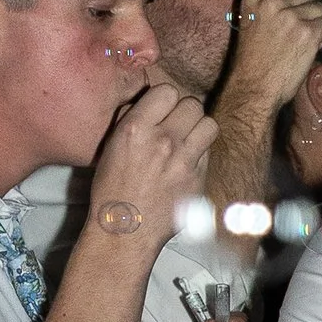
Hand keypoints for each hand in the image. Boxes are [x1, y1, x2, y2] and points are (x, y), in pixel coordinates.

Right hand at [87, 79, 216, 248]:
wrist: (125, 230)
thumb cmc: (112, 188)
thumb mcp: (111, 146)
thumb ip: (132, 119)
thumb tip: (150, 103)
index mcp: (137, 129)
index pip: (167, 91)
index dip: (165, 99)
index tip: (161, 109)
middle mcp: (164, 142)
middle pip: (193, 105)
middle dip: (184, 112)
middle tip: (176, 125)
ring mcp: (185, 162)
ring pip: (209, 125)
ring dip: (199, 129)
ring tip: (188, 139)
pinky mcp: (199, 180)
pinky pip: (209, 153)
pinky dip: (200, 154)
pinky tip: (186, 164)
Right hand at [221, 0, 321, 117]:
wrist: (254, 87)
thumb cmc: (253, 62)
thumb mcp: (252, 24)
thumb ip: (269, 10)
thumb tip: (299, 3)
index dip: (292, 4)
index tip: (289, 19)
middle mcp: (272, 2)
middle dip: (307, 12)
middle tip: (300, 33)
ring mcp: (292, 16)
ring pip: (320, 7)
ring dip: (318, 22)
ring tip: (307, 40)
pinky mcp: (308, 32)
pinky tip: (314, 47)